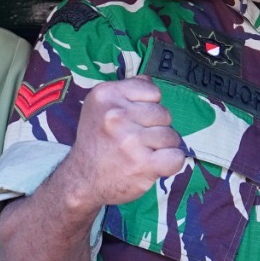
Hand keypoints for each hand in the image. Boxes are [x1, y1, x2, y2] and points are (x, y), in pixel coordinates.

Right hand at [57, 78, 185, 206]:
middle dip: (156, 127)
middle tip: (136, 140)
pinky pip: (176, 156)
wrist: (82, 179)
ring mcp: (130, 141)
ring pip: (171, 136)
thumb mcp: (100, 106)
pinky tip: (154, 165)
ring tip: (142, 153)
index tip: (133, 119)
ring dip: (162, 147)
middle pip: (164, 113)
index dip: (148, 106)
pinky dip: (171, 163)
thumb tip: (151, 81)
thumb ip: (127, 90)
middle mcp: (116, 115)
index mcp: (106, 94)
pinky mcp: (143, 164)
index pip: (153, 90)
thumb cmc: (97, 141)